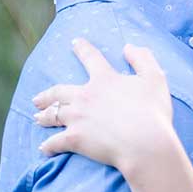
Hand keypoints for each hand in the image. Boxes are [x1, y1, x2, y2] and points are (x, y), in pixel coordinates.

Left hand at [33, 38, 174, 172]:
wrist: (144, 143)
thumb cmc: (153, 112)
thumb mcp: (155, 79)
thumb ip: (142, 59)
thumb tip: (129, 47)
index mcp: (104, 79)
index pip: (91, 58)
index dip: (82, 48)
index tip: (75, 42)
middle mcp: (85, 96)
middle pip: (60, 91)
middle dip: (47, 94)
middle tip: (37, 98)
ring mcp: (77, 118)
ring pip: (53, 114)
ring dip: (44, 115)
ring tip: (37, 117)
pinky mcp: (74, 139)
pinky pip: (55, 142)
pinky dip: (48, 146)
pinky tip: (43, 149)